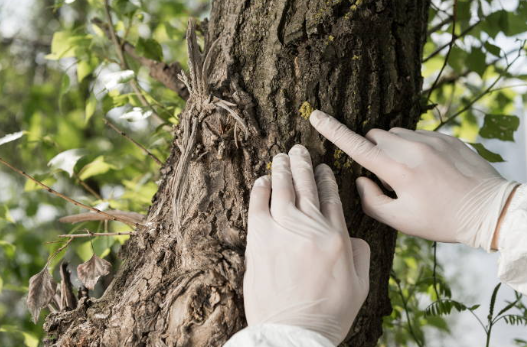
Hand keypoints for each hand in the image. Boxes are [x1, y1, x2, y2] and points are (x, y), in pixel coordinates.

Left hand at [244, 145, 369, 344]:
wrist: (293, 332)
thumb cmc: (329, 312)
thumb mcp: (360, 286)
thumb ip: (360, 254)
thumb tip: (351, 235)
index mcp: (336, 237)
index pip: (331, 197)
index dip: (326, 178)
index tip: (323, 167)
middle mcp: (309, 227)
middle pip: (305, 186)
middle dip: (303, 164)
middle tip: (299, 149)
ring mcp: (281, 231)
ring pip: (281, 189)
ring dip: (282, 169)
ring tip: (282, 155)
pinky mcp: (258, 240)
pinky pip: (258, 205)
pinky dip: (260, 189)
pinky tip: (263, 179)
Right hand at [309, 110, 517, 250]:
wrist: (490, 210)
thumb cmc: (442, 220)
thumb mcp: (401, 221)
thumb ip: (371, 201)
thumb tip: (361, 180)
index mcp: (399, 170)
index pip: (357, 146)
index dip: (333, 130)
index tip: (316, 115)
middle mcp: (413, 149)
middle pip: (375, 136)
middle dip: (372, 150)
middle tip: (386, 177)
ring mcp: (432, 139)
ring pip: (395, 134)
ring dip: (392, 148)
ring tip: (411, 174)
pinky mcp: (446, 137)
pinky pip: (417, 135)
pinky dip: (413, 148)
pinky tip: (429, 169)